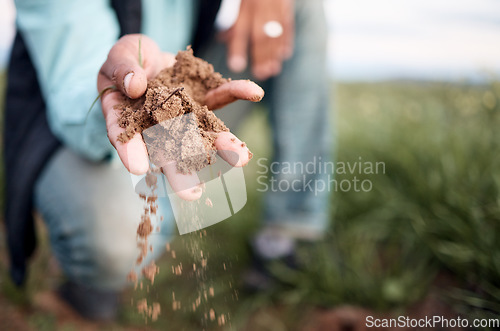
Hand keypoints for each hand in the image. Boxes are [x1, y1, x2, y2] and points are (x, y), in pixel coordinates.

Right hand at [98, 34, 263, 199]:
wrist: (151, 57)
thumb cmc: (127, 61)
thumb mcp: (118, 56)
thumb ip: (123, 68)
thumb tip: (134, 85)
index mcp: (130, 121)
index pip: (126, 137)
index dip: (130, 151)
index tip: (137, 168)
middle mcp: (161, 126)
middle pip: (168, 151)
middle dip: (181, 172)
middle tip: (192, 194)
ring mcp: (186, 115)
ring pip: (203, 133)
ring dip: (222, 144)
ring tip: (241, 157)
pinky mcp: (205, 99)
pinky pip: (221, 96)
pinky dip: (237, 92)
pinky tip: (255, 92)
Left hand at [223, 0, 293, 80]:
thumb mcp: (241, 1)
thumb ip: (234, 19)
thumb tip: (222, 39)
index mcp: (246, 4)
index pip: (240, 29)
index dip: (237, 48)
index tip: (236, 66)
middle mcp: (261, 5)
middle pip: (260, 35)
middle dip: (260, 57)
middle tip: (260, 74)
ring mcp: (276, 4)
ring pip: (275, 33)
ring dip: (274, 54)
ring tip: (272, 70)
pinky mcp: (287, 4)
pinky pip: (288, 24)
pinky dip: (286, 40)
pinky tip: (284, 54)